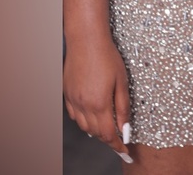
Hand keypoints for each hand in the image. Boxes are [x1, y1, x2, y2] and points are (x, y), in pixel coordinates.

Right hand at [63, 36, 132, 162]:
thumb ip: (123, 107)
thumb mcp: (122, 81)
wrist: (86, 41)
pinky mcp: (67, 94)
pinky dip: (84, 121)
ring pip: (84, 126)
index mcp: (99, 103)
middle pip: (96, 133)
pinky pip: (74, 116)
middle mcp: (84, 105)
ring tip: (107, 128)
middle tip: (119, 141)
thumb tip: (125, 129)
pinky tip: (91, 115)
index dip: (117, 146)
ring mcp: (73, 100)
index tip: (124, 151)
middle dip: (108, 139)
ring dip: (96, 131)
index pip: (108, 134)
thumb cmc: (107, 57)